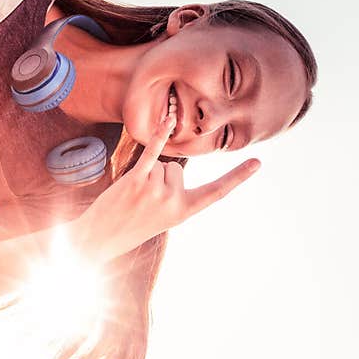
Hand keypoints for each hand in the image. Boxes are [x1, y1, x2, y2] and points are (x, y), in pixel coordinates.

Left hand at [77, 111, 260, 263]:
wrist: (100, 238)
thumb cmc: (132, 225)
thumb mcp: (162, 218)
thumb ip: (175, 195)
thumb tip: (172, 168)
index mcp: (185, 211)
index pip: (217, 192)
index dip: (238, 177)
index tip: (258, 162)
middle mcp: (174, 200)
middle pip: (176, 168)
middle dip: (159, 179)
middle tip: (141, 203)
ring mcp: (156, 190)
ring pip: (161, 163)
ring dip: (146, 175)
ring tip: (132, 198)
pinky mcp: (136, 179)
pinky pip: (152, 151)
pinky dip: (159, 134)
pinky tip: (169, 120)